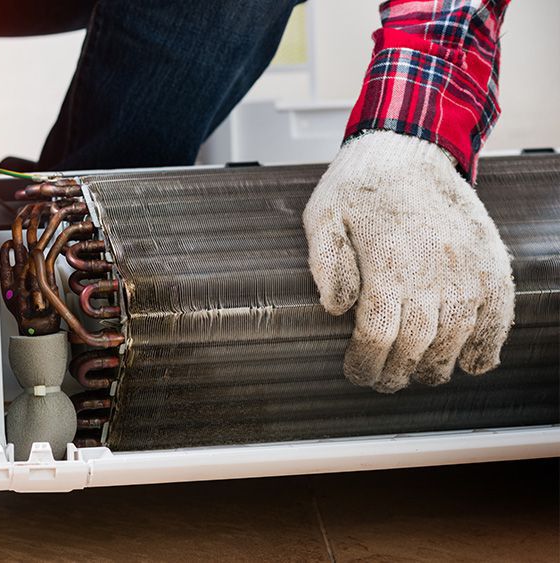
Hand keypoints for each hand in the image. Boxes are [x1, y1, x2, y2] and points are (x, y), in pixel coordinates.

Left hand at [303, 131, 513, 392]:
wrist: (410, 146)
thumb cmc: (360, 184)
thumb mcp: (323, 215)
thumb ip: (326, 263)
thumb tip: (335, 309)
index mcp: (388, 264)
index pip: (377, 335)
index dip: (365, 363)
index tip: (357, 372)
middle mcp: (432, 271)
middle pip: (417, 345)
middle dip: (396, 372)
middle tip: (383, 380)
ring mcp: (466, 268)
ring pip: (456, 337)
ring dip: (437, 365)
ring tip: (419, 374)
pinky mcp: (489, 261)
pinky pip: (497, 314)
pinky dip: (488, 344)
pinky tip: (473, 363)